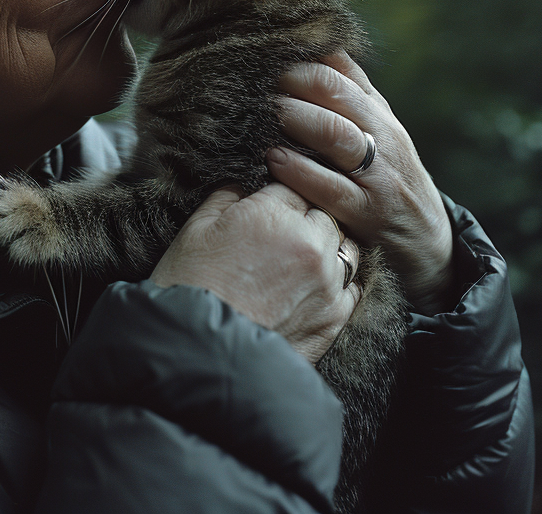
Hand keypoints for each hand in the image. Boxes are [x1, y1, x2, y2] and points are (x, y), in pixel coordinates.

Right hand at [151, 183, 360, 363]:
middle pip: (322, 213)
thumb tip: (243, 186)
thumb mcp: (195, 229)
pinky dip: (336, 282)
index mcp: (273, 216)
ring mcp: (328, 284)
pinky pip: (351, 286)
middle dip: (302, 218)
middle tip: (275, 234)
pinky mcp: (335, 319)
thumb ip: (225, 197)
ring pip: (344, 247)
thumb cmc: (189, 288)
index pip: (289, 185)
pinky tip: (312, 286)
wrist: (198, 355)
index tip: (262, 206)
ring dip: (326, 247)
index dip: (273, 195)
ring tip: (296, 259)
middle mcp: (310, 245)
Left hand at [266, 50, 454, 314]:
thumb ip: (349, 91)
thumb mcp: (377, 131)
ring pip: (336, 135)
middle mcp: (382, 137)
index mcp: (378, 113)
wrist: (430, 242)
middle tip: (256, 81)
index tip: (264, 57)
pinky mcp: (369, 214)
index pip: (339, 72)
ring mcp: (378, 175)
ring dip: (296, 119)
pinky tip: (272, 160)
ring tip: (264, 111)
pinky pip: (332, 188)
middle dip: (294, 81)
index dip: (300, 61)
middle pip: (336, 94)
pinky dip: (299, 172)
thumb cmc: (389, 177)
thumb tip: (317, 45)